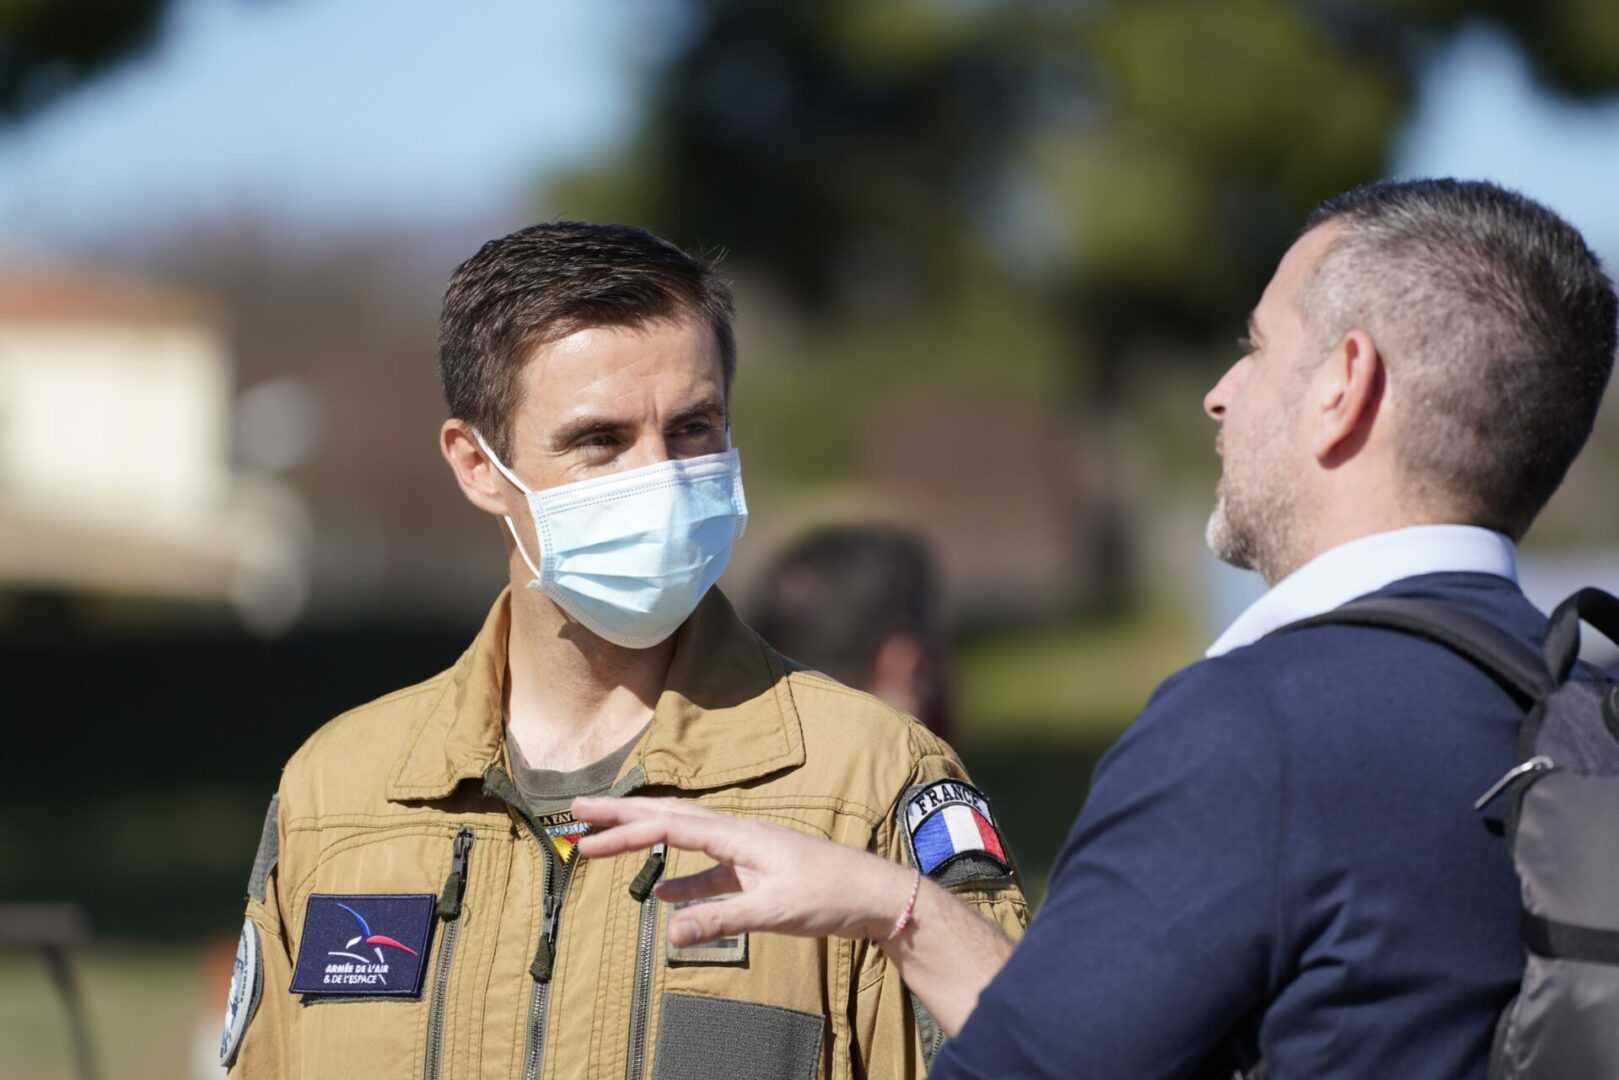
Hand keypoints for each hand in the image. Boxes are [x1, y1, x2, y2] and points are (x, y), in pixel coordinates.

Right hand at [572, 795, 915, 946]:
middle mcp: (737, 834)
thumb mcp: (772, 910)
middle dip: (622, 817)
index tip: (584, 825)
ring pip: (684, 841)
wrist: (873, 894)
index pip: (668, 824)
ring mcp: (746, 852)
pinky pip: (706, 872)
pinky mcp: (756, 874)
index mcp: (737, 834)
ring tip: (606, 848)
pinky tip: (662, 895)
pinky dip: (680, 880)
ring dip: (645, 845)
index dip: (622, 825)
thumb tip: (669, 934)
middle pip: (668, 819)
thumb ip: (720, 919)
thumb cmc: (829, 895)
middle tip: (577, 813)